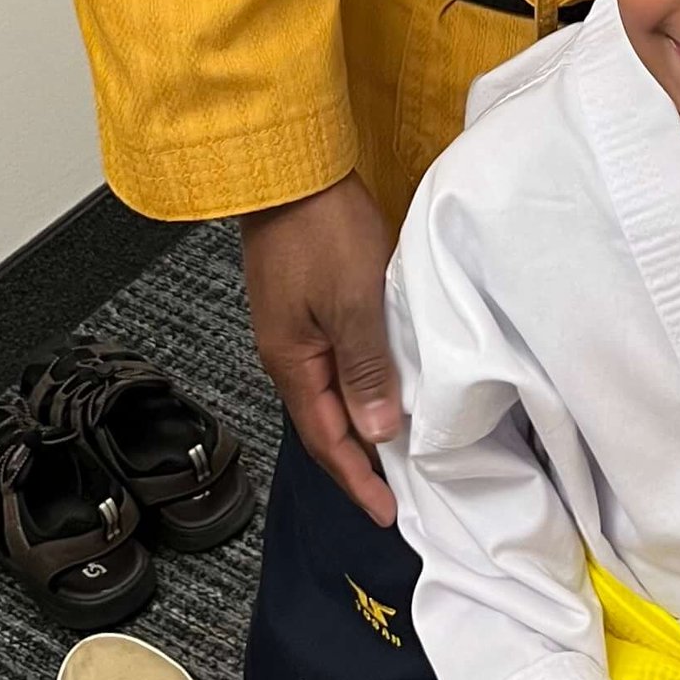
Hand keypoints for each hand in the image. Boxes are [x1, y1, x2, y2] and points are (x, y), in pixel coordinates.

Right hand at [241, 172, 400, 525]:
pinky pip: (332, 361)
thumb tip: (378, 434)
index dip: (358, 479)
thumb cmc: (321, 229)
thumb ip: (367, 370)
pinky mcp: (304, 301)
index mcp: (292, 362)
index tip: (388, 513)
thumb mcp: (354, 303)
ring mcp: (292, 326)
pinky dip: (357, 386)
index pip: (328, 440)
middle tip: (394, 491)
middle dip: (357, 461)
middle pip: (323, 422)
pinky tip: (378, 386)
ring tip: (393, 448)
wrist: (287, 167)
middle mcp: (285, 352)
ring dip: (358, 423)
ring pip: (328, 392)